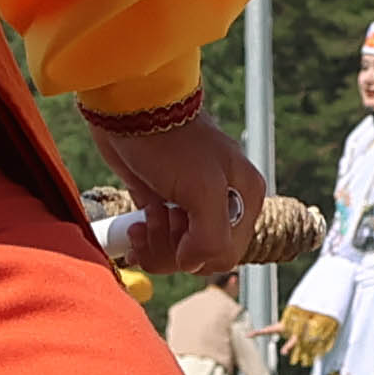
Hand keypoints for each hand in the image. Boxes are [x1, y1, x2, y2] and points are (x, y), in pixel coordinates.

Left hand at [99, 107, 269, 276]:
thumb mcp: (204, 190)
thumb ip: (212, 238)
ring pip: (177, 253)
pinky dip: (145, 242)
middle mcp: (222, 204)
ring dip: (157, 243)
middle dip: (173, 247)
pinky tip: (137, 226)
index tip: (178, 229)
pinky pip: (158, 241)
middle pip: (201, 257)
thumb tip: (192, 264)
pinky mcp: (161, 202)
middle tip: (159, 216)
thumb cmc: (170, 142)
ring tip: (147, 217)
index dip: (197, 253)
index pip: (227, 254)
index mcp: (245, 197)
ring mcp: (191, 204)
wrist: (128, 110)